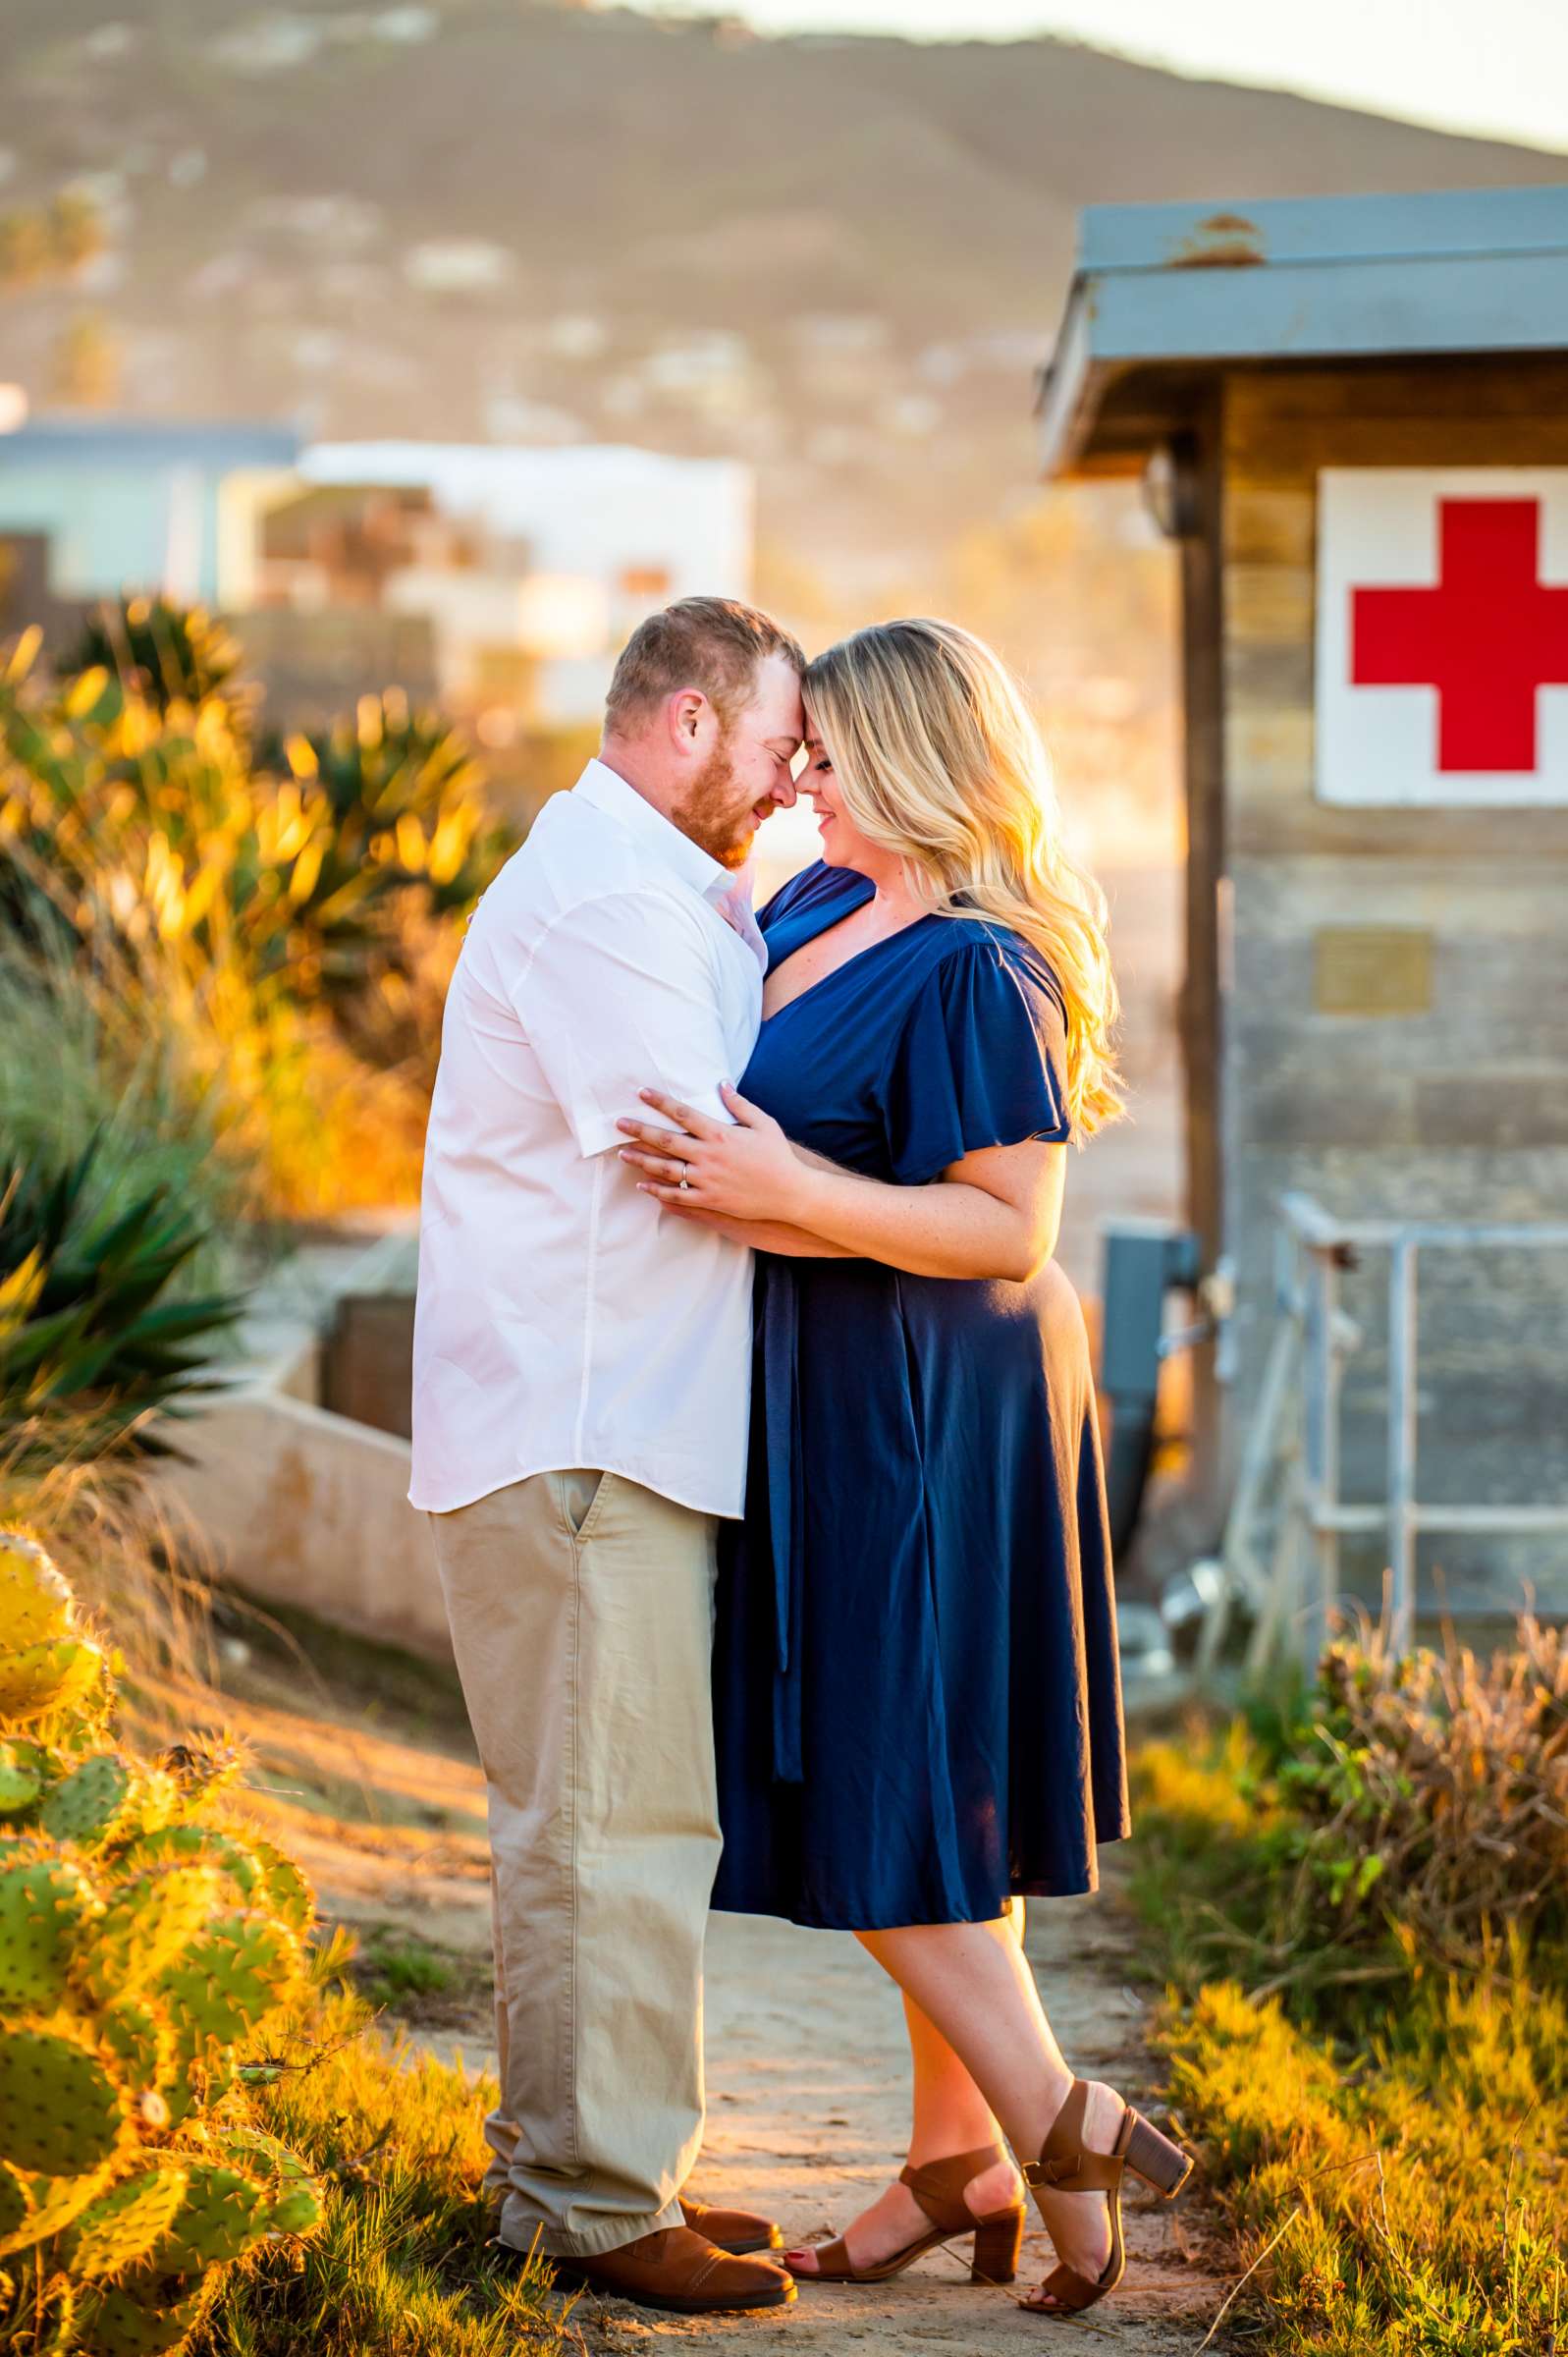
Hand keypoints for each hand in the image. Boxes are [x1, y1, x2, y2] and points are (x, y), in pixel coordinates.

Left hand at [617, 1084, 811, 1223]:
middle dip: (639, 1130)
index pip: (682, 1114)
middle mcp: (709, 1156)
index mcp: (720, 1134)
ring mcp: (707, 1180)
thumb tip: (721, 1083)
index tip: (641, 1093)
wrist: (791, 1193)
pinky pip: (677, 1196)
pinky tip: (642, 1185)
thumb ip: (739, 1104)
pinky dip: (657, 1191)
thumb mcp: (764, 1124)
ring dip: (641, 1160)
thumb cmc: (778, 1156)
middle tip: (618, 1123)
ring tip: (622, 1154)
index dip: (660, 1102)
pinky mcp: (709, 1200)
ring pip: (665, 1169)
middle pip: (666, 1140)